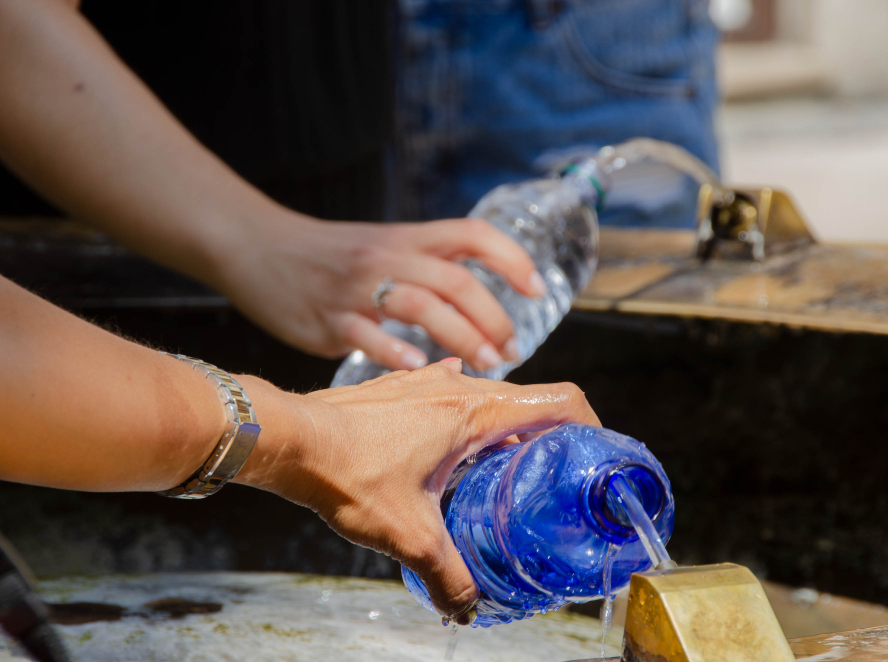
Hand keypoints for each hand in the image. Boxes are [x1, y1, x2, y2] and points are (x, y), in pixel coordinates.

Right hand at [215, 213, 546, 371]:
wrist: (256, 246)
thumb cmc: (329, 255)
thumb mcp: (382, 247)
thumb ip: (425, 268)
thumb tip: (475, 308)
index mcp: (406, 238)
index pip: (471, 235)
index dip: (511, 259)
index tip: (537, 290)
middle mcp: (387, 257)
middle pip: (455, 281)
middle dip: (492, 318)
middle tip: (511, 349)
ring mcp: (357, 288)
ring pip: (421, 307)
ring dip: (461, 338)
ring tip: (487, 365)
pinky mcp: (328, 318)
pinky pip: (370, 338)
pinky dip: (400, 355)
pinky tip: (422, 372)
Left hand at [236, 359, 599, 621]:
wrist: (291, 438)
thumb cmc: (348, 473)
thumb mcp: (409, 535)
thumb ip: (448, 576)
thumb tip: (467, 608)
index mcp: (477, 413)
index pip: (560, 399)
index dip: (591, 422)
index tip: (595, 453)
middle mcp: (460, 387)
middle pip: (530, 399)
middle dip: (550, 435)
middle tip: (551, 476)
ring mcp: (429, 381)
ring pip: (490, 396)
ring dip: (506, 427)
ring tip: (501, 469)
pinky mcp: (403, 387)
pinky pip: (453, 394)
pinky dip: (467, 418)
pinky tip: (452, 445)